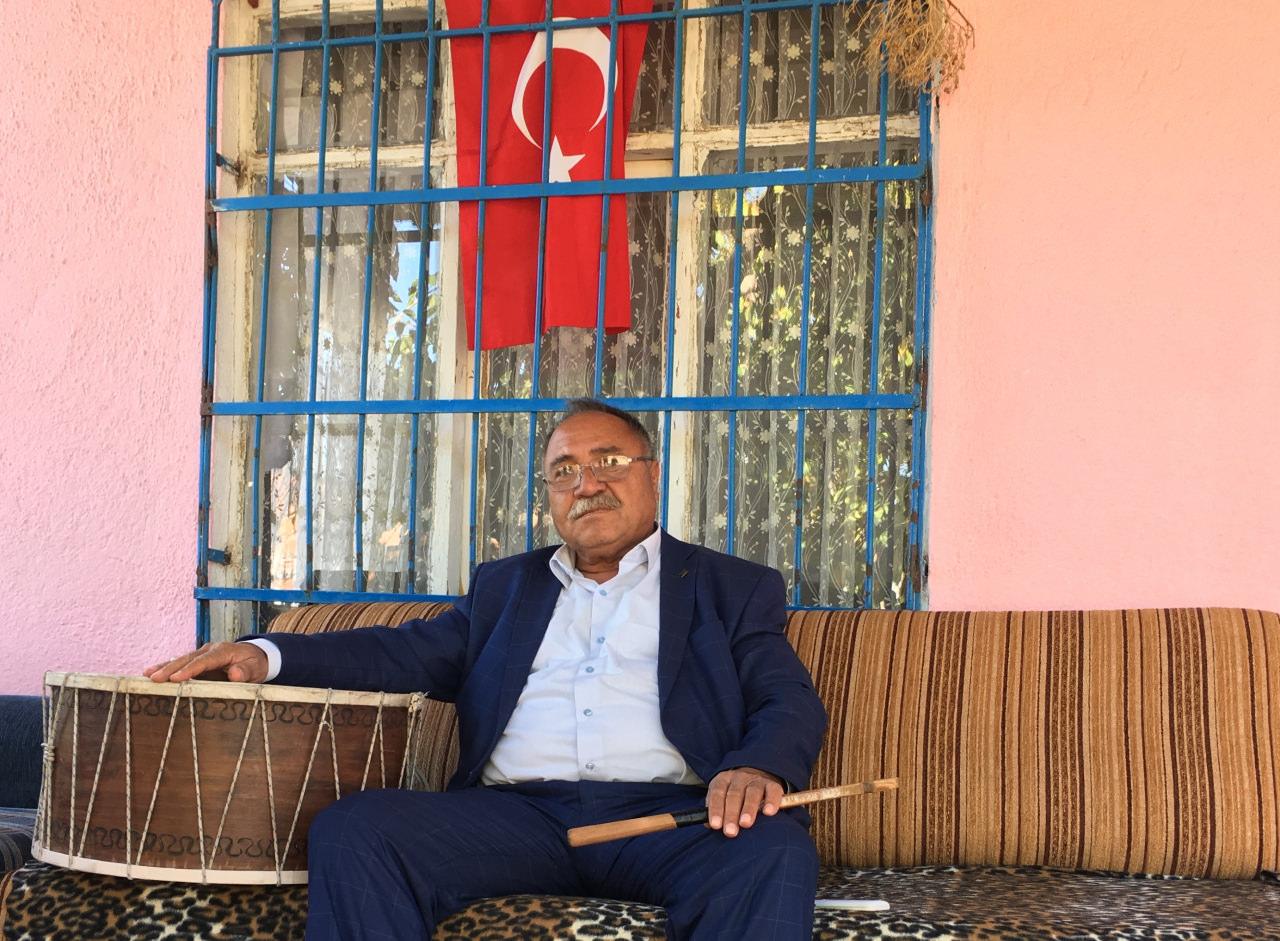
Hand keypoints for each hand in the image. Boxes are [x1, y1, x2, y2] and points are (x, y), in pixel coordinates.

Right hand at [143, 642, 268, 683]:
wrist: (256, 656)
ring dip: (164, 667)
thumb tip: (235, 673)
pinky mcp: (197, 661)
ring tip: (147, 674)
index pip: (205, 661)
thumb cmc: (255, 663)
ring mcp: (202, 654)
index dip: (190, 669)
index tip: (176, 678)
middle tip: (153, 678)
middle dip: (170, 668)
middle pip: (188, 659)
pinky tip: (152, 674)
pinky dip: (167, 668)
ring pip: (180, 660)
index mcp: (223, 651)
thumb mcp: (256, 668)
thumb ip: (246, 671)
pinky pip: (180, 664)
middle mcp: (209, 650)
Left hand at [705, 766, 784, 837]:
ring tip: (745, 823)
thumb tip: (708, 824)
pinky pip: (773, 791)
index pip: (717, 793)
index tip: (715, 825)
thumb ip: (714, 809)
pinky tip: (769, 812)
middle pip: (734, 795)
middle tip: (730, 831)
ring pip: (752, 793)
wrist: (757, 773)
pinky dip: (771, 801)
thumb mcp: (722, 795)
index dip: (716, 809)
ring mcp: (757, 780)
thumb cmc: (736, 792)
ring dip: (748, 809)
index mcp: (724, 779)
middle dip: (731, 814)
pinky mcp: (773, 785)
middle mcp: (740, 777)